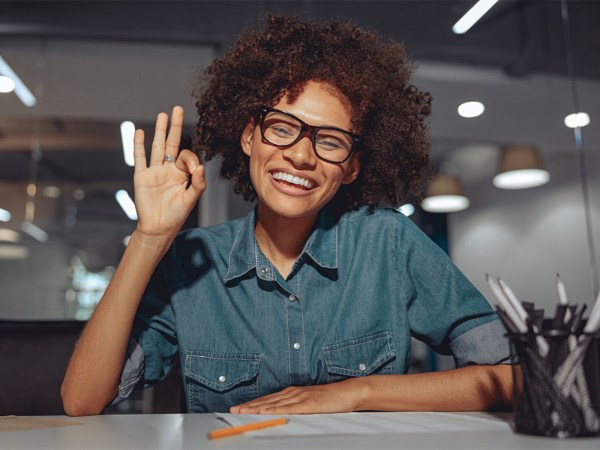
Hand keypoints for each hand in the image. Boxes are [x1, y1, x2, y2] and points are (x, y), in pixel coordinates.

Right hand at [133, 106, 205, 239]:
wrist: (158, 227)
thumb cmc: (176, 215)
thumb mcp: (191, 199)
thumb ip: (197, 183)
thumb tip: (200, 167)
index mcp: (182, 174)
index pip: (186, 156)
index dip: (190, 158)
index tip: (192, 168)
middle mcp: (168, 169)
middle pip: (172, 143)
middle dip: (175, 127)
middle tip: (177, 109)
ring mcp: (154, 171)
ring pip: (157, 146)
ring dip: (159, 131)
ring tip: (162, 115)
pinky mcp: (141, 176)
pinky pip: (140, 158)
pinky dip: (138, 145)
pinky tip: (140, 132)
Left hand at [229, 379, 364, 414]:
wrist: (347, 393)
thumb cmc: (330, 399)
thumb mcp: (310, 403)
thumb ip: (297, 406)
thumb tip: (284, 414)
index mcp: (293, 392)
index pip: (269, 399)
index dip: (253, 404)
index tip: (240, 407)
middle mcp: (293, 393)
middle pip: (267, 401)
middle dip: (249, 406)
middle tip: (234, 410)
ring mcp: (300, 397)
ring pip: (274, 404)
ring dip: (257, 408)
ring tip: (243, 412)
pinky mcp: (307, 404)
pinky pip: (287, 408)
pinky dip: (273, 410)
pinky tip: (264, 412)